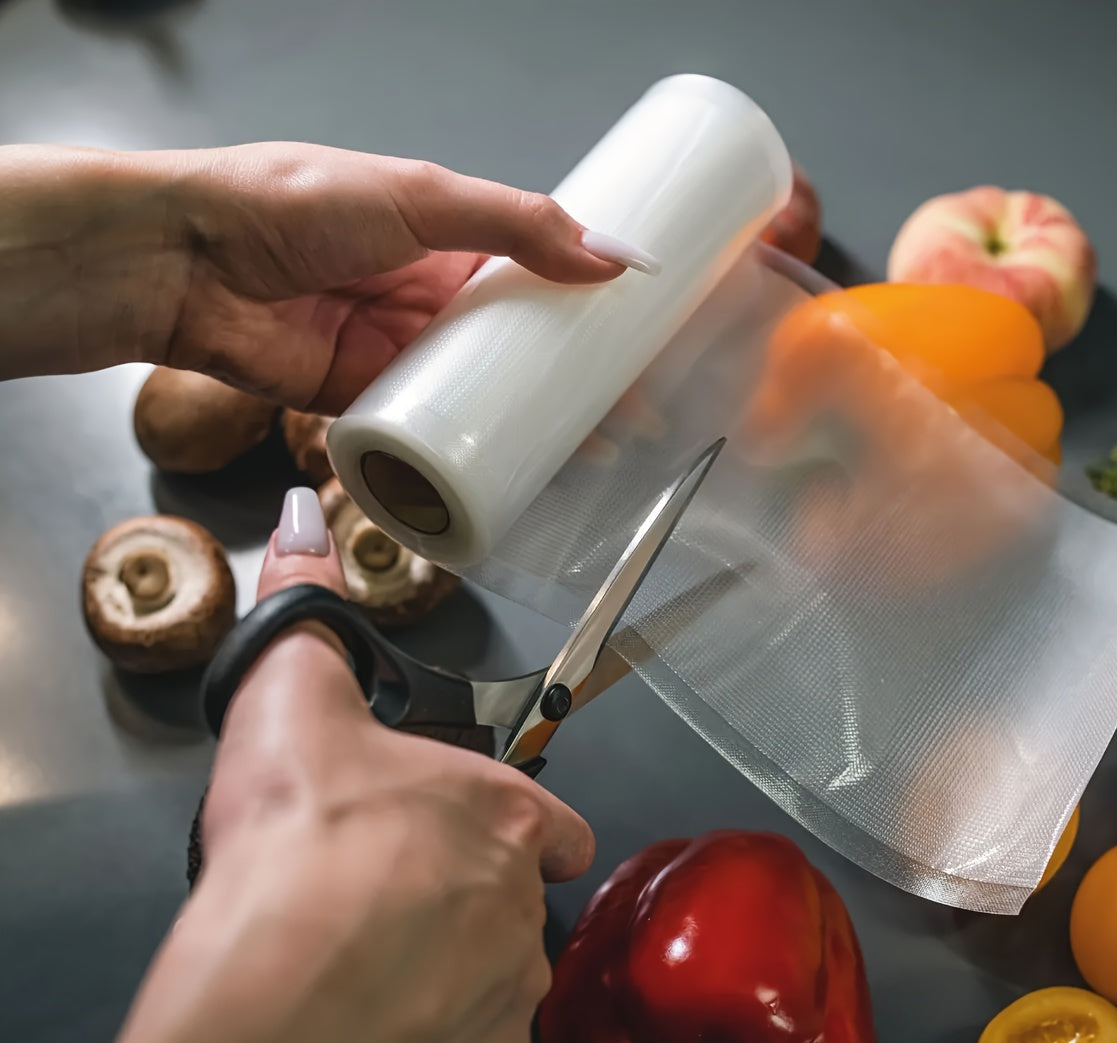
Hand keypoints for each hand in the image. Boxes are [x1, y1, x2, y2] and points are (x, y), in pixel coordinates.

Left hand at [0, 142, 630, 402]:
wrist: (186, 264)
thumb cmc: (289, 206)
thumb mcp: (415, 196)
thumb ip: (512, 223)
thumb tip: (610, 256)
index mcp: (442, 239)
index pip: (532, 276)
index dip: (583, 306)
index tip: (633, 335)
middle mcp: (425, 301)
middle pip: (515, 348)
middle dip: (571, 380)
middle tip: (625, 410)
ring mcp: (397, 358)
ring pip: (480, 399)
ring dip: (531, 425)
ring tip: (588, 449)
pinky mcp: (364, 407)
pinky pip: (428, 438)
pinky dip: (469, 457)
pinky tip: (513, 474)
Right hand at [24, 487, 593, 1042]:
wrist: (281, 979)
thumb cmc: (302, 837)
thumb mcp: (293, 698)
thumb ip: (304, 609)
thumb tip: (302, 524)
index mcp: (501, 811)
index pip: (555, 822)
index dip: (526, 828)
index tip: (487, 833)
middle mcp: (523, 896)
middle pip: (521, 897)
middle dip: (472, 898)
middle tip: (398, 899)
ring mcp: (508, 981)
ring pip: (504, 974)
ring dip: (459, 968)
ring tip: (383, 962)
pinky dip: (441, 1037)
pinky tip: (384, 1018)